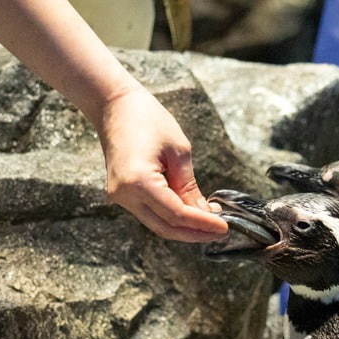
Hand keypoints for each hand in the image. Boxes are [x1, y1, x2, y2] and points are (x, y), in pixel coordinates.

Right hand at [97, 88, 228, 242]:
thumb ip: (189, 186)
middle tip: (220, 231)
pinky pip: (149, 212)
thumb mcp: (179, 150)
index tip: (224, 227)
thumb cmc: (148, 119)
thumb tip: (205, 213)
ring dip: (184, 227)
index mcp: (138, 181)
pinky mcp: (121, 193)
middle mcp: (124, 194)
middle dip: (194, 233)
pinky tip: (191, 211)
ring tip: (210, 221)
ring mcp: (119, 196)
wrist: (115, 105)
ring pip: (157, 224)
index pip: (176, 214)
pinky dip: (171, 216)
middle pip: (165, 227)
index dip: (202, 224)